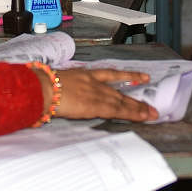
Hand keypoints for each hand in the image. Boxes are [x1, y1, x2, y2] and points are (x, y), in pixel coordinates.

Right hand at [33, 67, 158, 122]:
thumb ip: (63, 88)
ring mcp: (95, 93)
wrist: (41, 88)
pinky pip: (117, 110)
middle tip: (150, 105)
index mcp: (83, 74)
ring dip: (137, 108)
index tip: (141, 76)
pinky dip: (131, 113)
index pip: (109, 74)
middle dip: (135, 100)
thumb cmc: (41, 86)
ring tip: (151, 113)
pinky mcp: (95, 105)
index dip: (126, 75)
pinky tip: (141, 116)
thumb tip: (60, 95)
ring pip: (121, 101)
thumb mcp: (55, 82)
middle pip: (118, 92)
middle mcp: (93, 82)